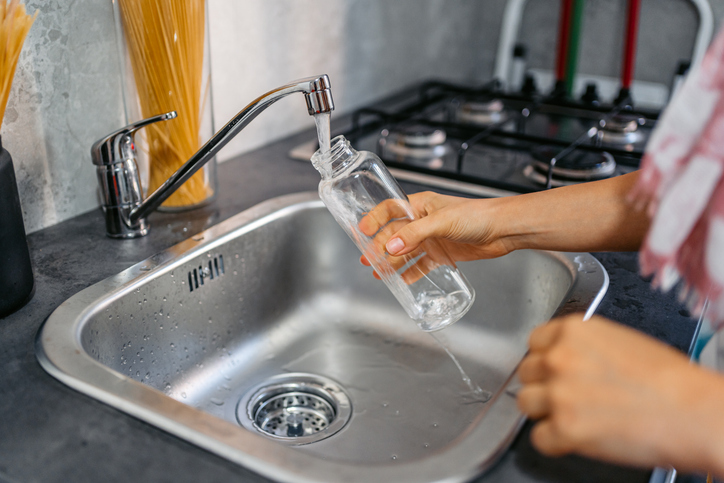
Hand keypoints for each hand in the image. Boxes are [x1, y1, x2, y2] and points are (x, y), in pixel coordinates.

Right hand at [359, 191, 514, 277]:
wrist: (502, 230)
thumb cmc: (477, 215)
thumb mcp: (441, 222)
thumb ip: (415, 235)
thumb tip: (392, 248)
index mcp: (421, 204)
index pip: (390, 209)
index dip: (375, 218)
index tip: (362, 231)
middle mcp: (424, 220)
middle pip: (395, 234)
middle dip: (380, 246)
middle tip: (368, 259)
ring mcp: (433, 238)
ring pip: (406, 251)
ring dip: (393, 262)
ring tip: (380, 273)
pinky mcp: (443, 253)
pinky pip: (422, 264)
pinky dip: (411, 272)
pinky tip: (403, 280)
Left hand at [517, 314, 723, 476]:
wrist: (693, 411)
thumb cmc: (669, 379)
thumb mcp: (619, 340)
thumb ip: (582, 346)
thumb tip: (562, 357)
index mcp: (573, 331)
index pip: (535, 341)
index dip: (546, 358)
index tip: (555, 369)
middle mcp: (559, 358)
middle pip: (527, 372)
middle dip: (544, 385)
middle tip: (569, 396)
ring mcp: (559, 393)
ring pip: (525, 403)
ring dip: (545, 412)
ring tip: (574, 417)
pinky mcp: (565, 429)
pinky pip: (539, 438)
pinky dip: (555, 442)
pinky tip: (578, 437)